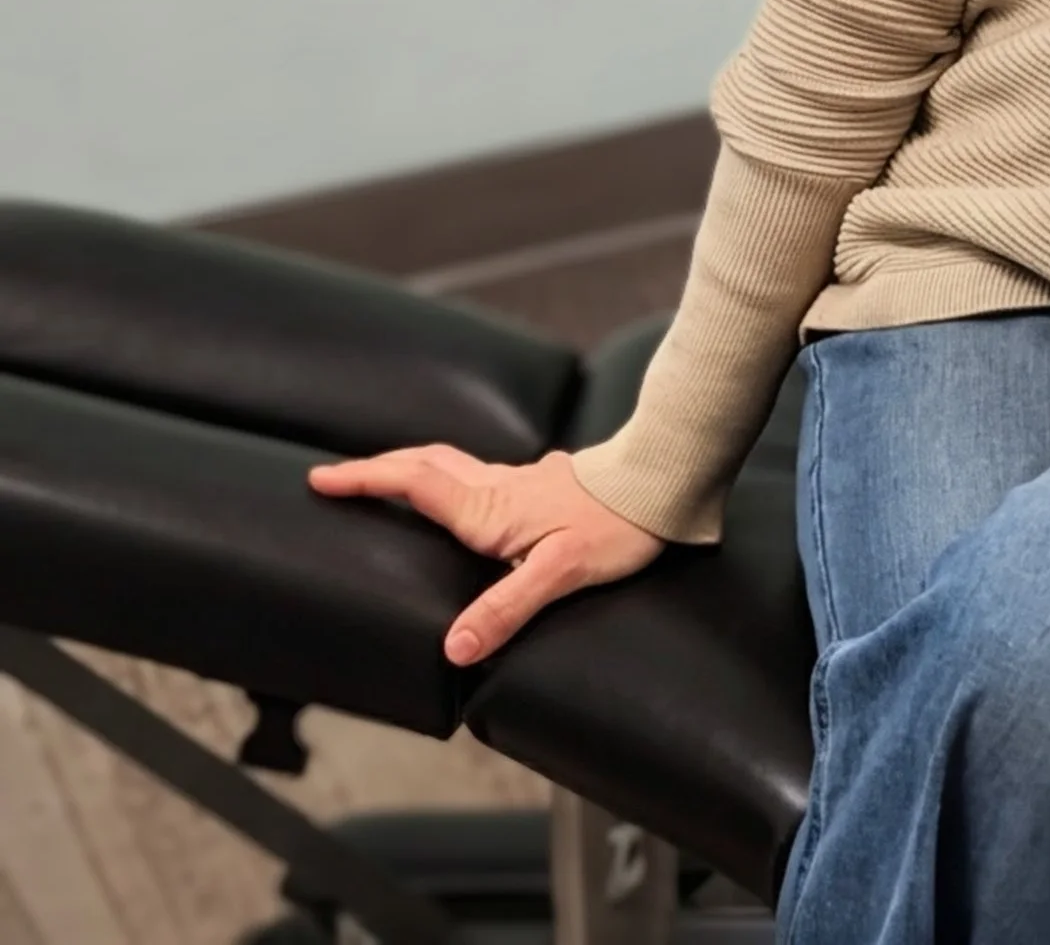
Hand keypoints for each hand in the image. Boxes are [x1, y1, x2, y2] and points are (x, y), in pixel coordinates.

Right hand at [309, 444, 663, 661]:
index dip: (366, 480)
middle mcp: (498, 489)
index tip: (321, 479)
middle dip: (376, 469)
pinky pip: (479, 475)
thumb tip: (453, 649)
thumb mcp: (561, 572)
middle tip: (336, 476)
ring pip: (451, 466)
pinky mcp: (541, 485)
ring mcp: (520, 482)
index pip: (414, 484)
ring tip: (385, 481)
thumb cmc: (617, 526)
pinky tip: (462, 496)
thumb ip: (506, 608)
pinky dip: (448, 477)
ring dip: (411, 468)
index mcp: (490, 510)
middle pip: (424, 466)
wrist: (662, 484)